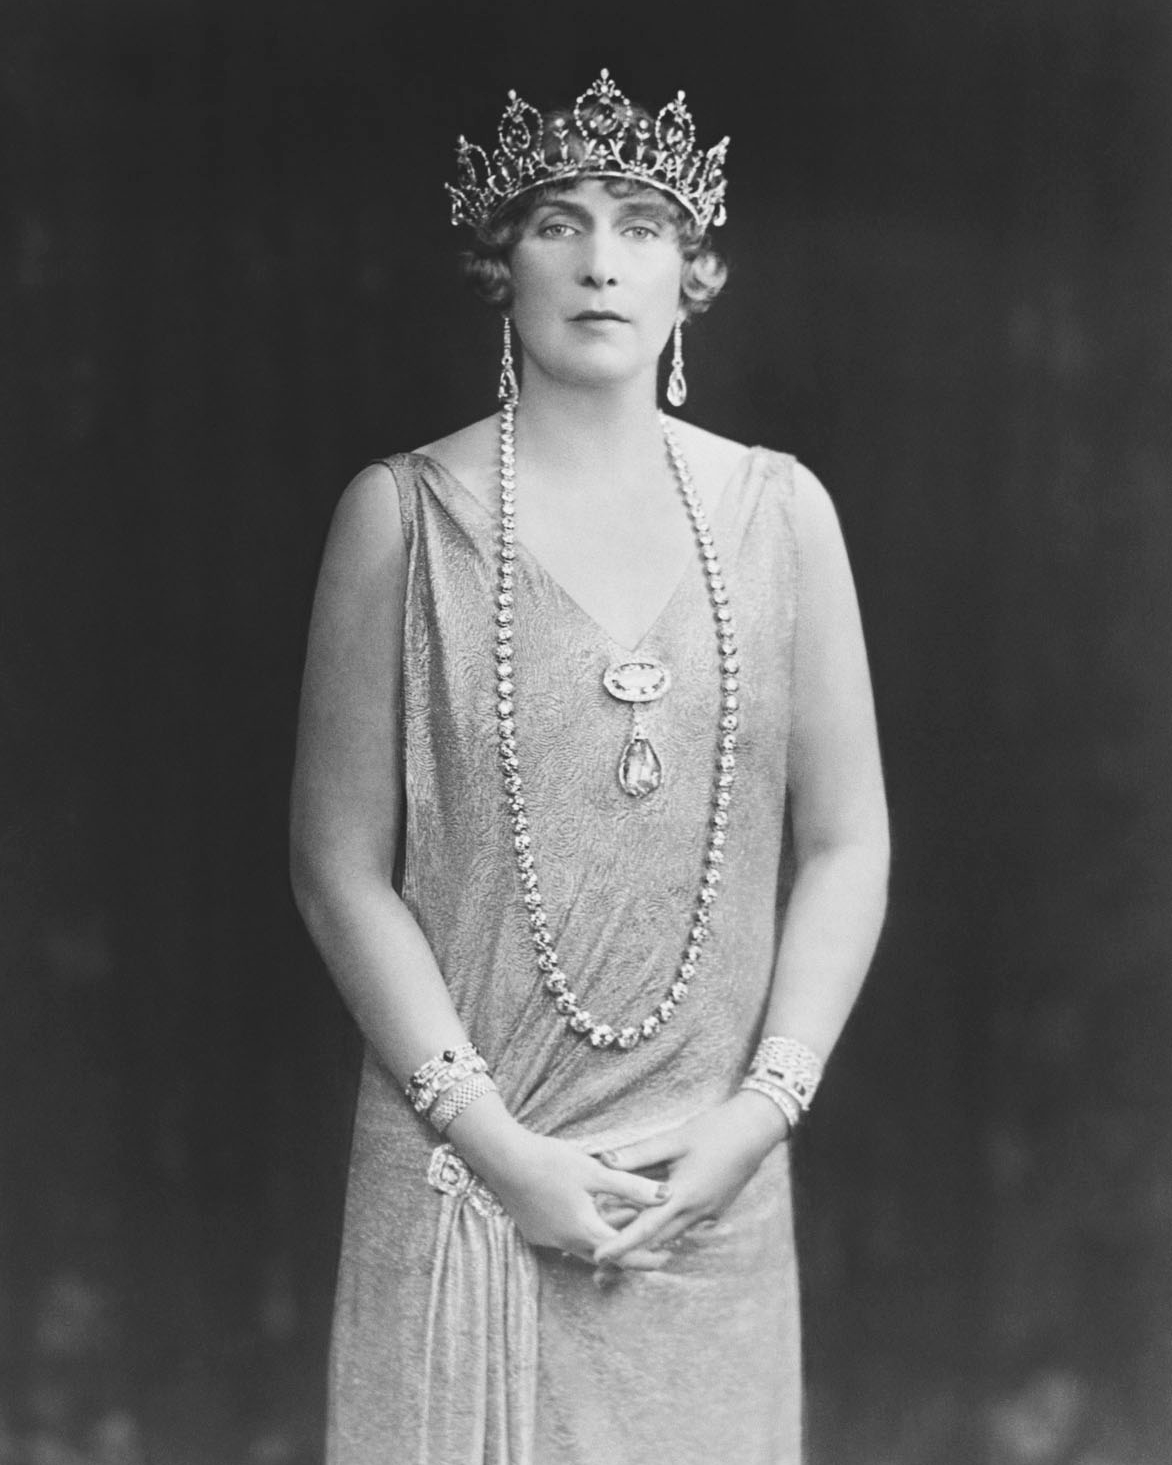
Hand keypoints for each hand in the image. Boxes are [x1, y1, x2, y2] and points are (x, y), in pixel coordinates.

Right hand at [471, 1125, 675, 1271]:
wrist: (503, 1159)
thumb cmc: (550, 1161)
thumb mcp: (595, 1171)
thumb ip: (631, 1186)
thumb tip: (667, 1196)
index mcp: (584, 1230)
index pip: (624, 1254)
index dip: (647, 1256)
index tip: (667, 1255)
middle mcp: (565, 1242)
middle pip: (605, 1255)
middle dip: (629, 1249)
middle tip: (651, 1243)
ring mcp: (548, 1238)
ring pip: (586, 1247)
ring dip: (607, 1236)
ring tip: (628, 1218)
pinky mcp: (535, 1230)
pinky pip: (567, 1239)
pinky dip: (586, 1231)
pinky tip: (592, 1211)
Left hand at [590, 1091, 789, 1266]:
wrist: (755, 1131)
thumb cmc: (714, 1130)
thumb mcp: (673, 1140)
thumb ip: (638, 1154)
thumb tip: (604, 1160)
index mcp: (684, 1195)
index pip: (646, 1228)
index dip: (621, 1244)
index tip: (598, 1257)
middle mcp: (697, 1212)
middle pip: (657, 1239)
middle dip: (630, 1249)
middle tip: (601, 1255)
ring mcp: (709, 1214)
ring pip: (671, 1233)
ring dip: (647, 1236)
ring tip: (618, 1234)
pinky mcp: (715, 1209)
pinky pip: (684, 1223)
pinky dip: (665, 1223)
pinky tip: (650, 1214)